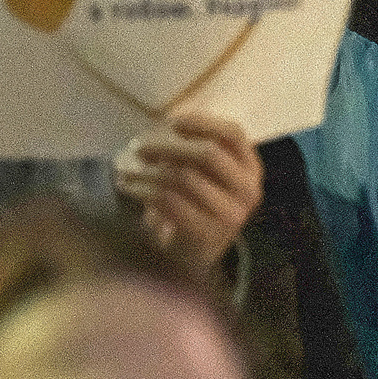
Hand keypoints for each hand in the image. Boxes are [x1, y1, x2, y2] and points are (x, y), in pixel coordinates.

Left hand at [115, 111, 262, 275]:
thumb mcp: (204, 174)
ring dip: (148, 169)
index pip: (233, 134)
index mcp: (251, 169)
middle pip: (209, 153)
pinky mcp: (208, 235)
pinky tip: (127, 187)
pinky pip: (170, 201)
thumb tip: (162, 126)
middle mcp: (248, 191)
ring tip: (125, 168)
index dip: (202, 122)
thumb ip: (193, 147)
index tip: (171, 121)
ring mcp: (232, 215)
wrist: (193, 257)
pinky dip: (142, 189)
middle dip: (169, 145)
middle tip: (138, 146)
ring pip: (184, 176)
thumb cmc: (195, 205)